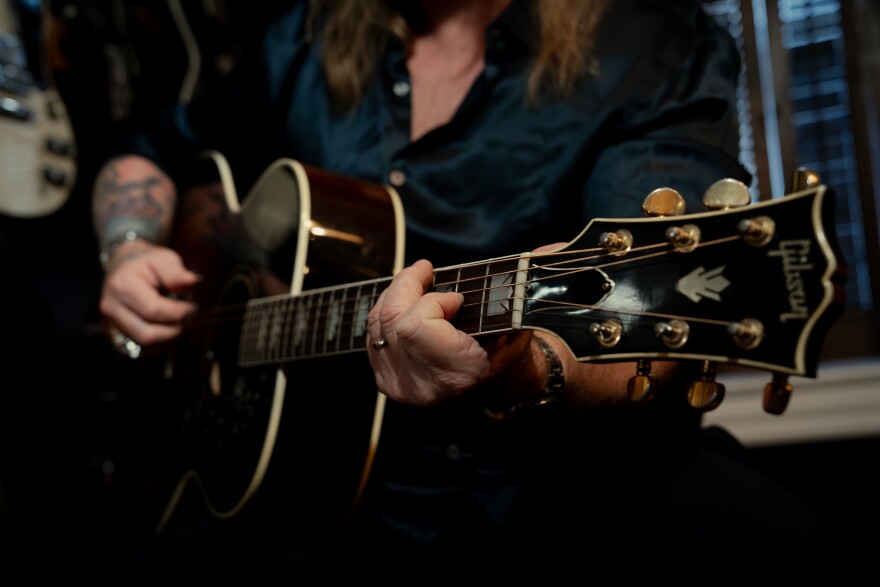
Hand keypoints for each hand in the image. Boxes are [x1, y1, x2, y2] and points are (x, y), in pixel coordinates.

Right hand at [99, 241, 198, 348]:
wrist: (123, 265)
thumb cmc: (146, 262)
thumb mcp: (163, 259)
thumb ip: (176, 272)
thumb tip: (192, 281)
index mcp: (123, 285)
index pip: (153, 310)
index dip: (177, 312)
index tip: (191, 306)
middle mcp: (111, 307)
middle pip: (147, 333)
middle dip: (173, 329)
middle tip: (186, 318)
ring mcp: (109, 322)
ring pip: (143, 343)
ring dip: (166, 337)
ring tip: (177, 321)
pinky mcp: (113, 332)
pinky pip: (138, 347)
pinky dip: (157, 342)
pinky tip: (166, 328)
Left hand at [366, 259, 547, 407]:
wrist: (499, 388)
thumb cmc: (510, 350)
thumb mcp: (522, 319)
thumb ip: (526, 284)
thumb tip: (548, 248)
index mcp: (459, 373)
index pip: (415, 326)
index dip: (432, 301)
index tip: (456, 297)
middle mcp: (426, 385)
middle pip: (391, 320)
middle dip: (406, 285)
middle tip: (425, 269)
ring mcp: (404, 387)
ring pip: (378, 324)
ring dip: (394, 295)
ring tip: (417, 282)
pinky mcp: (389, 383)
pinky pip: (373, 336)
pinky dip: (385, 313)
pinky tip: (405, 304)